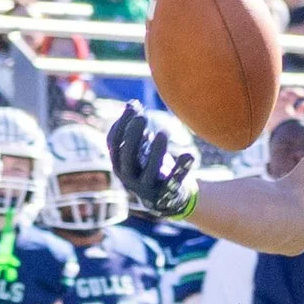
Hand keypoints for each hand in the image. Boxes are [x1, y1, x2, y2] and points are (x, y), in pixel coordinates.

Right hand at [107, 103, 198, 219]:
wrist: (167, 199)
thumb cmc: (150, 167)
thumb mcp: (141, 149)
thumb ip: (136, 129)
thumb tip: (132, 103)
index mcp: (119, 164)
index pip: (114, 143)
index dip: (121, 125)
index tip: (133, 107)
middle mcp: (128, 178)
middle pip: (127, 156)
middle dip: (133, 136)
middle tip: (142, 117)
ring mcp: (147, 188)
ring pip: (149, 171)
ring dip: (155, 151)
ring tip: (162, 133)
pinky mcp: (166, 193)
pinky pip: (173, 181)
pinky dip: (181, 168)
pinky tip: (190, 154)